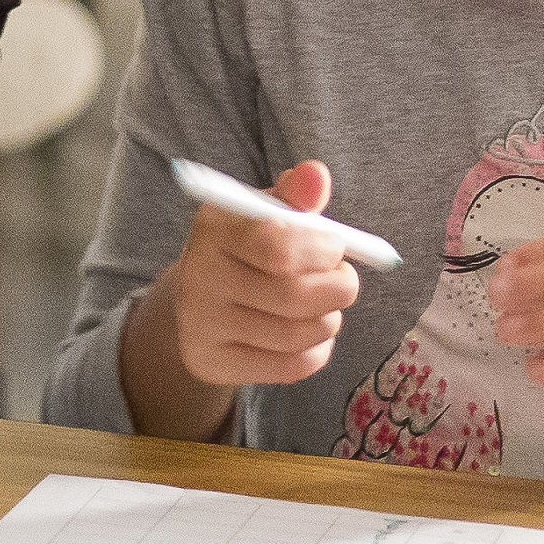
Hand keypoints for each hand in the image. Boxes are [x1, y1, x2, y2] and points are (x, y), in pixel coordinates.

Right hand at [161, 159, 360, 394]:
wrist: (203, 297)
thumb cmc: (249, 247)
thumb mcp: (269, 213)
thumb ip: (296, 195)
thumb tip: (316, 176)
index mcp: (215, 227)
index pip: (276, 246)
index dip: (321, 250)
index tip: (338, 247)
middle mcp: (199, 276)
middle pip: (292, 297)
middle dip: (338, 289)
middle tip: (345, 282)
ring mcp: (200, 325)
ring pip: (296, 335)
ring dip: (329, 321)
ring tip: (325, 307)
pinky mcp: (210, 362)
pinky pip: (289, 367)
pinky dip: (317, 352)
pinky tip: (309, 335)